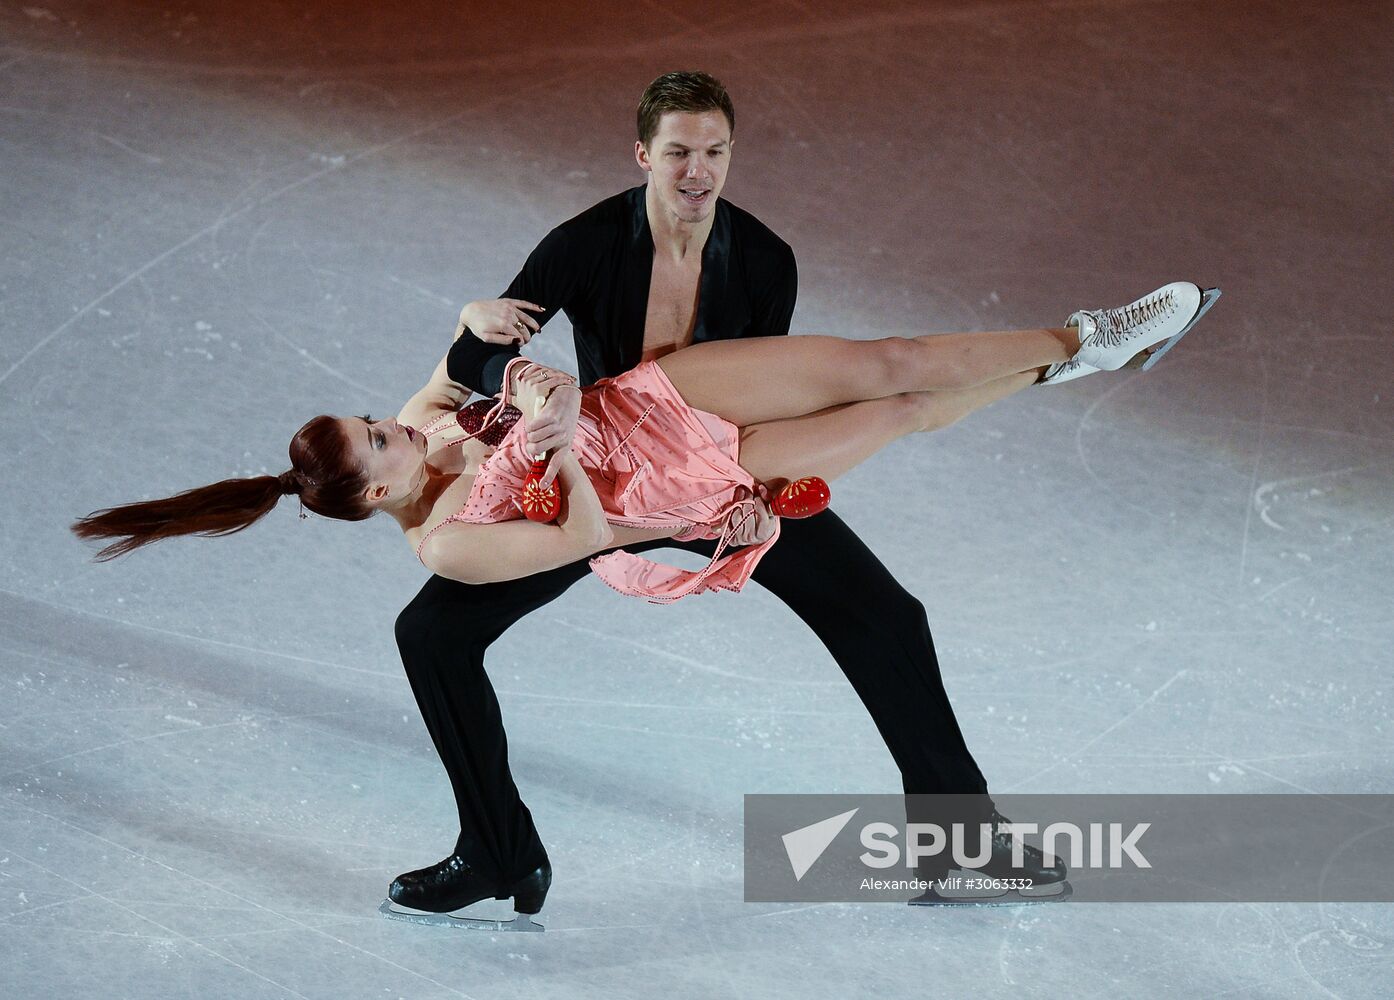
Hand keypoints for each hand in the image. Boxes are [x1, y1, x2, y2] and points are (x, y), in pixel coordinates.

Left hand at [456, 299, 544, 344]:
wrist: (471, 311)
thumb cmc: (478, 327)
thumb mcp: (487, 338)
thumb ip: (502, 341)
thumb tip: (517, 341)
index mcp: (503, 324)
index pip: (520, 336)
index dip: (522, 342)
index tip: (520, 345)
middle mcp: (508, 314)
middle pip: (524, 328)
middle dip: (527, 335)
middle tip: (526, 341)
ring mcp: (509, 307)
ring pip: (526, 317)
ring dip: (533, 325)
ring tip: (538, 331)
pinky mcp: (508, 301)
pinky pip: (523, 303)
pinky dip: (533, 306)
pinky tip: (542, 309)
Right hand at [514, 367, 580, 487]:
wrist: (568, 396)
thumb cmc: (561, 417)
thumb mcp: (561, 433)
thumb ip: (549, 444)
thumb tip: (535, 454)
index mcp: (565, 445)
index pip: (556, 464)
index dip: (548, 476)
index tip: (541, 487)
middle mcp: (563, 438)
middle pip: (536, 450)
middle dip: (529, 446)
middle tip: (531, 440)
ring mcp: (558, 428)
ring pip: (532, 438)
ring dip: (530, 433)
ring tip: (536, 427)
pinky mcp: (552, 417)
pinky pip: (532, 426)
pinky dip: (530, 425)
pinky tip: (536, 421)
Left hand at [726, 495, 777, 546]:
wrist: (759, 538)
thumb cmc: (766, 523)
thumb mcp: (770, 512)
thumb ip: (767, 499)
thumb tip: (761, 488)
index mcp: (764, 532)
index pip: (760, 512)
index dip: (758, 500)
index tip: (757, 496)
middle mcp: (751, 537)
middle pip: (747, 512)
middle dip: (747, 499)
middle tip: (747, 491)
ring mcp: (740, 538)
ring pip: (735, 515)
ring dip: (738, 503)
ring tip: (741, 496)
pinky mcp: (731, 538)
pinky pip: (726, 521)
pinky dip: (728, 512)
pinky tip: (732, 505)